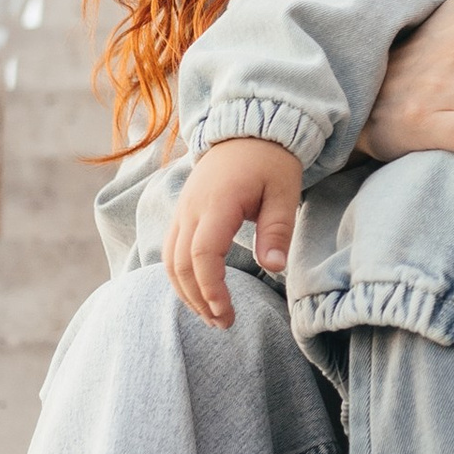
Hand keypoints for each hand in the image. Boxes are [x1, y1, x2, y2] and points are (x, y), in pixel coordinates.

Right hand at [164, 137, 304, 327]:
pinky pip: (170, 251)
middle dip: (199, 300)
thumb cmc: (270, 161)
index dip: (211, 289)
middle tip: (223, 323)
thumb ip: (276, 230)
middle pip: (180, 265)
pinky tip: (198, 293)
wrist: (247, 129)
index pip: (202, 256)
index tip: (227, 312)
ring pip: (169, 261)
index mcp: (217, 204)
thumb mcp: (284, 191)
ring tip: (211, 316)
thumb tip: (274, 268)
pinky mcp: (182, 213)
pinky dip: (180, 277)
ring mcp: (182, 211)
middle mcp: (191, 209)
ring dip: (187, 293)